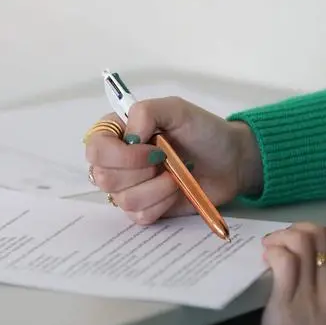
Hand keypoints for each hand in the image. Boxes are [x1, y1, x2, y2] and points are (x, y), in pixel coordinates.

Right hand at [83, 97, 261, 224]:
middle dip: (142, 171)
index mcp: (117, 133)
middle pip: (104, 178)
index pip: (95, 149)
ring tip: (176, 174)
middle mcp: (116, 162)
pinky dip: (162, 203)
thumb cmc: (203, 131)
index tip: (153, 148)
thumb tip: (128, 138)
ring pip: (124, 199)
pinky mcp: (143, 210)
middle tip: (166, 159)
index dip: (120, 155)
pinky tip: (176, 189)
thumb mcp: (176, 109)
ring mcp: (128, 188)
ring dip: (157, 188)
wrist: (230, 162)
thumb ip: (146, 112)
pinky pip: (139, 215)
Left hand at [258, 223, 325, 324]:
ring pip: (305, 240)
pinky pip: (284, 259)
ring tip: (272, 247)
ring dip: (284, 236)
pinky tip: (265, 257)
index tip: (310, 243)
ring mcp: (313, 297)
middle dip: (302, 230)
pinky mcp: (286, 305)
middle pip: (325, 236)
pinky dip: (273, 249)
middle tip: (284, 242)